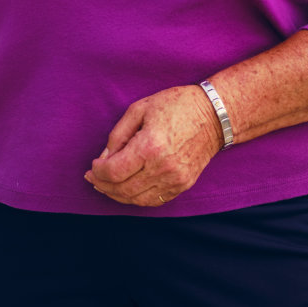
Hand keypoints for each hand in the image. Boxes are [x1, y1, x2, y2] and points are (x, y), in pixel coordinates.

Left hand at [84, 85, 222, 206]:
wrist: (214, 116)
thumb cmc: (175, 106)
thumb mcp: (139, 109)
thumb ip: (117, 136)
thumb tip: (103, 159)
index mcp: (150, 146)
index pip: (114, 172)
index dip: (98, 172)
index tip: (92, 165)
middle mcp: (163, 168)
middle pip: (123, 189)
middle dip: (103, 185)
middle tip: (92, 178)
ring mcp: (176, 179)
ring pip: (138, 199)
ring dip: (117, 195)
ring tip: (105, 186)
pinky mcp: (184, 185)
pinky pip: (155, 200)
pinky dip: (137, 198)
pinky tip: (127, 189)